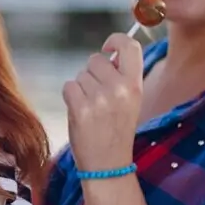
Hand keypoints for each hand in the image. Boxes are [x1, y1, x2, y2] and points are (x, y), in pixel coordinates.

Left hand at [61, 33, 143, 172]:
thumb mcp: (130, 101)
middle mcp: (119, 88)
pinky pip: (69, 86)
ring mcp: (99, 98)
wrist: (108, 164)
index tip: (107, 47)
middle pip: (95, 60)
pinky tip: (80, 112)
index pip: (130, 46)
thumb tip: (108, 54)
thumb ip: (122, 76)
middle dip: (92, 73)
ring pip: (80, 75)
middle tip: (98, 96)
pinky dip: (70, 97)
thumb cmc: (116, 130)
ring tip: (91, 108)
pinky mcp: (80, 108)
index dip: (116, 40)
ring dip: (81, 88)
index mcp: (135, 85)